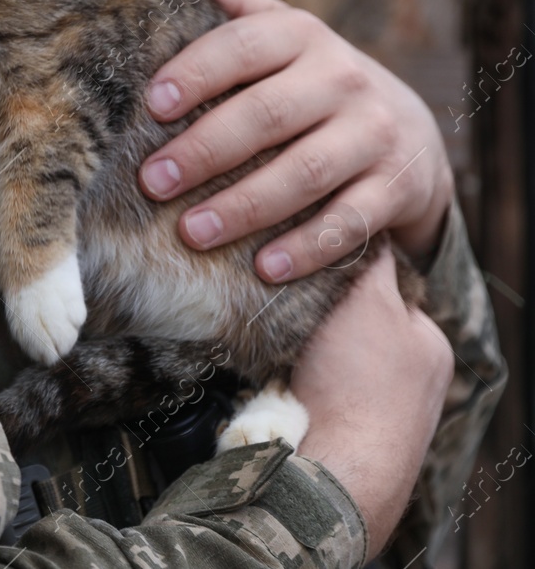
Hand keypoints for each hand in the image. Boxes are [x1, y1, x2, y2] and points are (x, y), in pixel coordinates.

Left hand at [140, 0, 453, 283]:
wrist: (406, 130)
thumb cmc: (308, 81)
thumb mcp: (279, 36)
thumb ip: (229, 7)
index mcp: (301, 37)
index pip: (245, 46)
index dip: (197, 72)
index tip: (151, 104)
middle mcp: (342, 79)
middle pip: (268, 115)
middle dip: (205, 150)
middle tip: (152, 182)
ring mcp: (373, 135)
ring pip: (305, 172)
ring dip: (245, 206)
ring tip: (192, 232)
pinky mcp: (395, 188)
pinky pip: (348, 222)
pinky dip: (305, 247)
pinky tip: (263, 270)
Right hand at [292, 242, 453, 550]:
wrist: (332, 465)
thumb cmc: (360, 382)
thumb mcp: (371, 301)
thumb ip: (370, 263)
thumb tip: (368, 228)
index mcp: (429, 347)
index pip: (387, 289)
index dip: (345, 268)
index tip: (309, 257)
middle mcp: (408, 382)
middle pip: (353, 324)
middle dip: (319, 308)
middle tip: (282, 292)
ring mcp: (371, 413)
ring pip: (324, 357)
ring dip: (297, 344)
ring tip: (267, 328)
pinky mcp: (331, 433)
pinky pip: (302, 388)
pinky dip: (283, 376)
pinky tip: (266, 369)